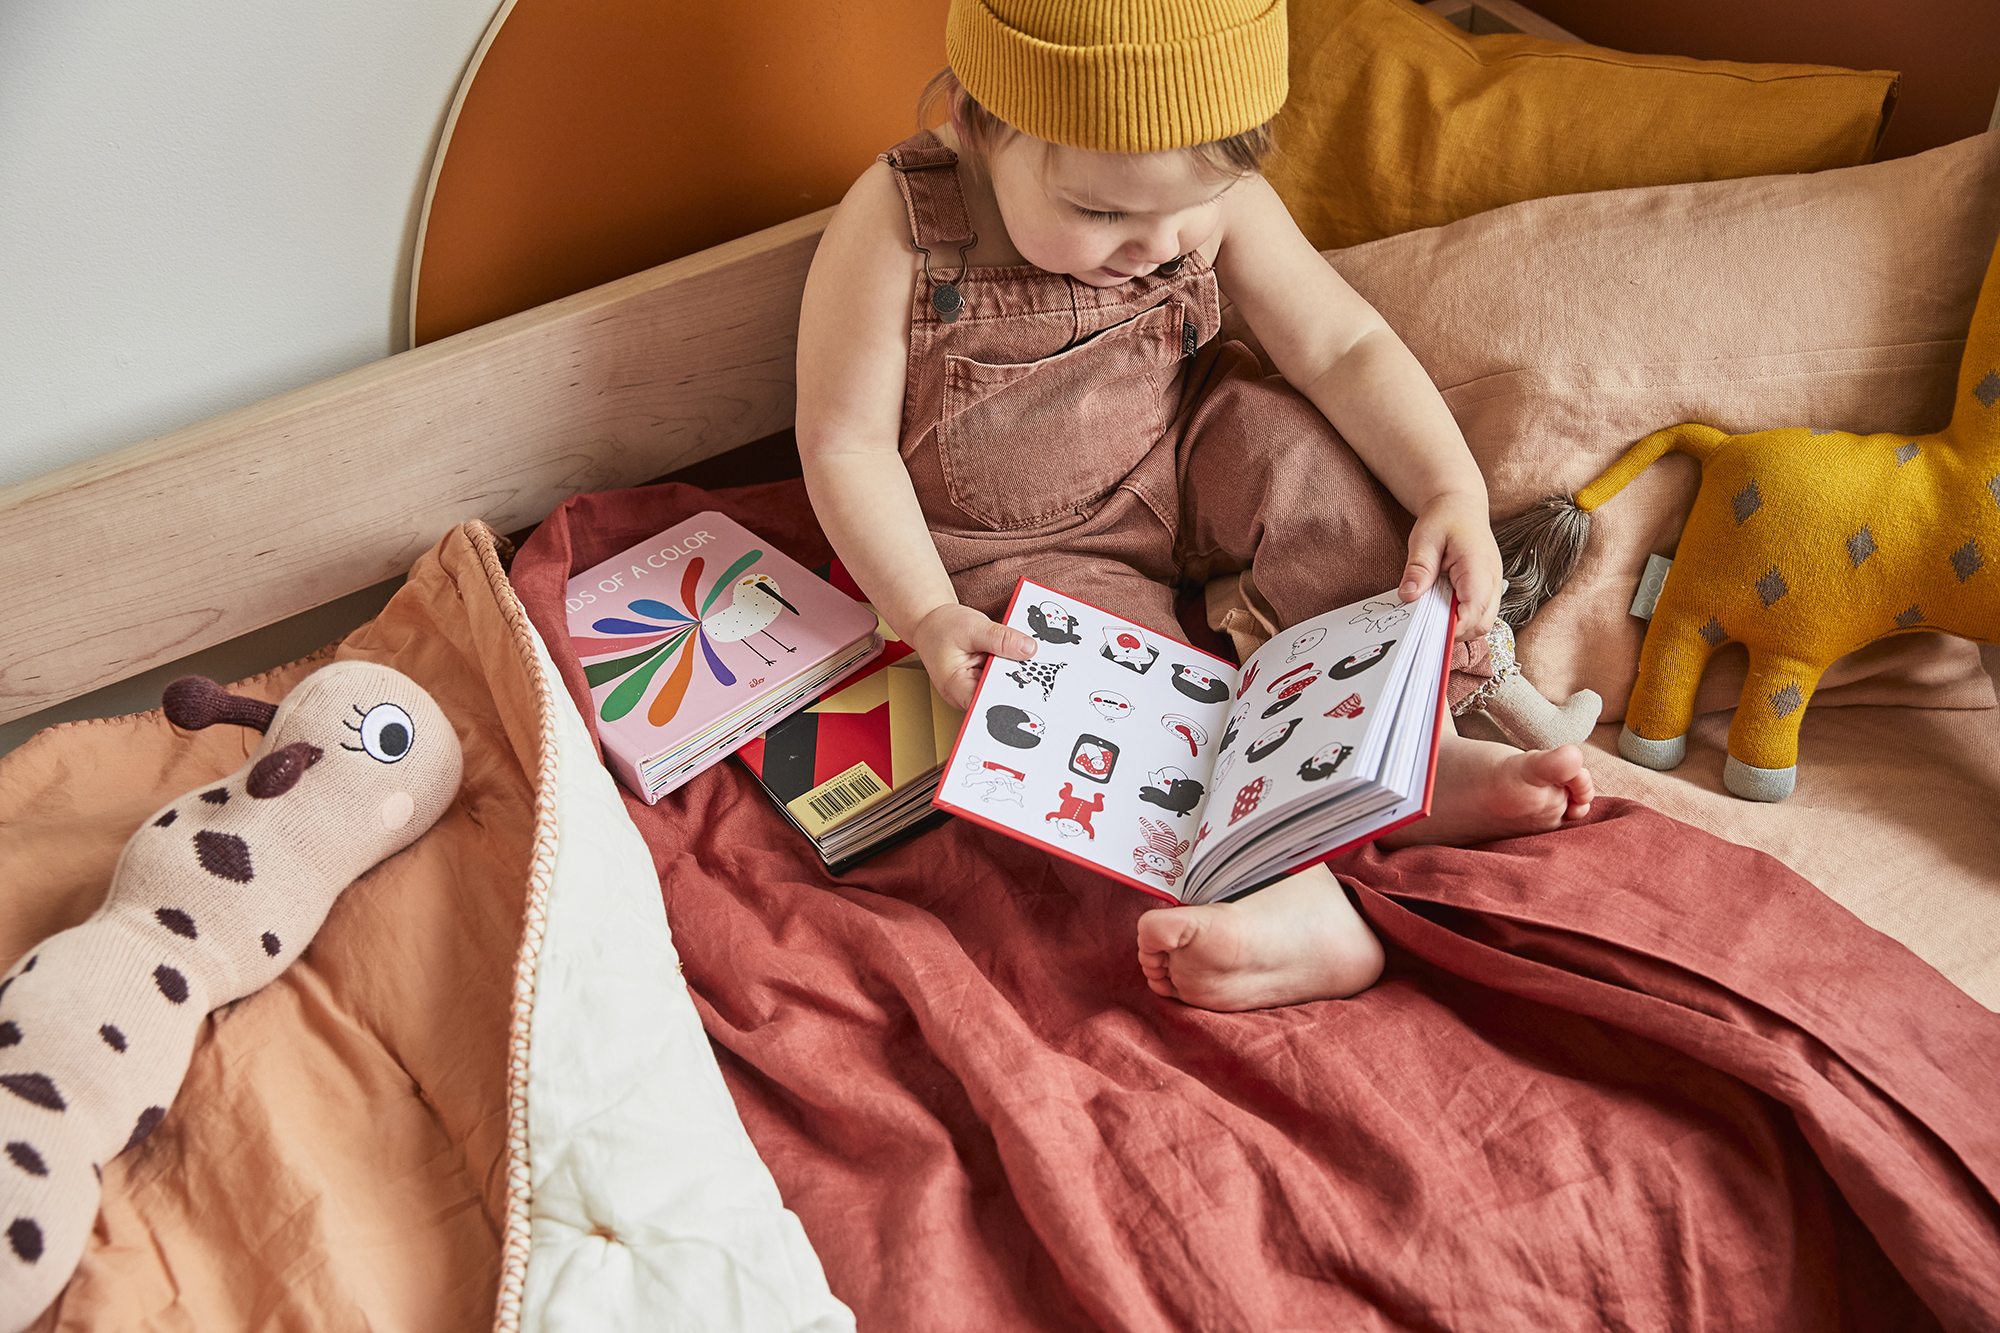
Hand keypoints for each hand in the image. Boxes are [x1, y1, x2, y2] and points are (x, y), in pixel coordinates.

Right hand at [909, 602, 1037, 711]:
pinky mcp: (982, 680)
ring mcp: (974, 688)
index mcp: (956, 687)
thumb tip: (1028, 650)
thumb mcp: (973, 627)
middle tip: (1034, 667)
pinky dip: (1009, 666)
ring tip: (1024, 657)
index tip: (1030, 690)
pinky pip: (1000, 678)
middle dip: (1017, 682)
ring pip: (1002, 687)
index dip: (1010, 700)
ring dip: (1014, 673)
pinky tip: (1015, 656)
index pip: (987, 704)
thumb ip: (1001, 639)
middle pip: (998, 696)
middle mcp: (965, 694)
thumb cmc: (941, 627)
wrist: (930, 622)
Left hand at [1400, 493, 1501, 641]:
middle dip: (1456, 633)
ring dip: (1459, 627)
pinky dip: (1462, 618)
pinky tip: (1443, 609)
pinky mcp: (1488, 589)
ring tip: (1434, 617)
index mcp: (1479, 567)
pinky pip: (1480, 614)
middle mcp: (1493, 579)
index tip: (1429, 633)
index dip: (1453, 628)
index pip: (1474, 611)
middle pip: (1482, 624)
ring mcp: (1494, 585)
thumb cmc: (1445, 518)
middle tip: (1427, 628)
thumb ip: (1419, 569)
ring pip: (1483, 623)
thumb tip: (1408, 596)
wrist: (1461, 505)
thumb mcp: (1424, 539)